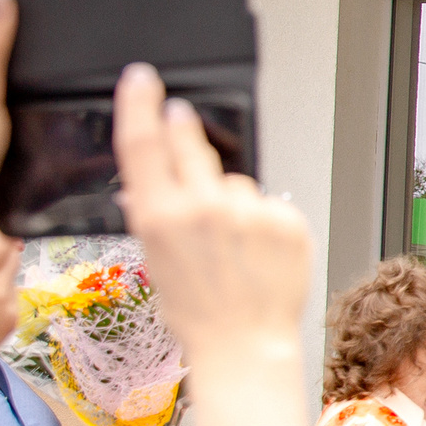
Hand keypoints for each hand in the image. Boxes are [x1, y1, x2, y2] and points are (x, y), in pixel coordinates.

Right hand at [114, 62, 310, 425]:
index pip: (144, 143)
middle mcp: (204, 207)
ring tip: (233, 246)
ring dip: (232, 201)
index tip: (142, 79)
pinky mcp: (285, 220)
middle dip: (186, 133)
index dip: (140, 104)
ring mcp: (249, 212)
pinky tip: (258, 253)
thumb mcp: (156, 263)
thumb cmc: (198, 313)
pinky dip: (264, 221)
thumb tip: (143, 187)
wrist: (245, 345)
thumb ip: (154, 217)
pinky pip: (269, 203)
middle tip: (184, 127)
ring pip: (235, 182)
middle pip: (191, 145)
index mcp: (161, 217)